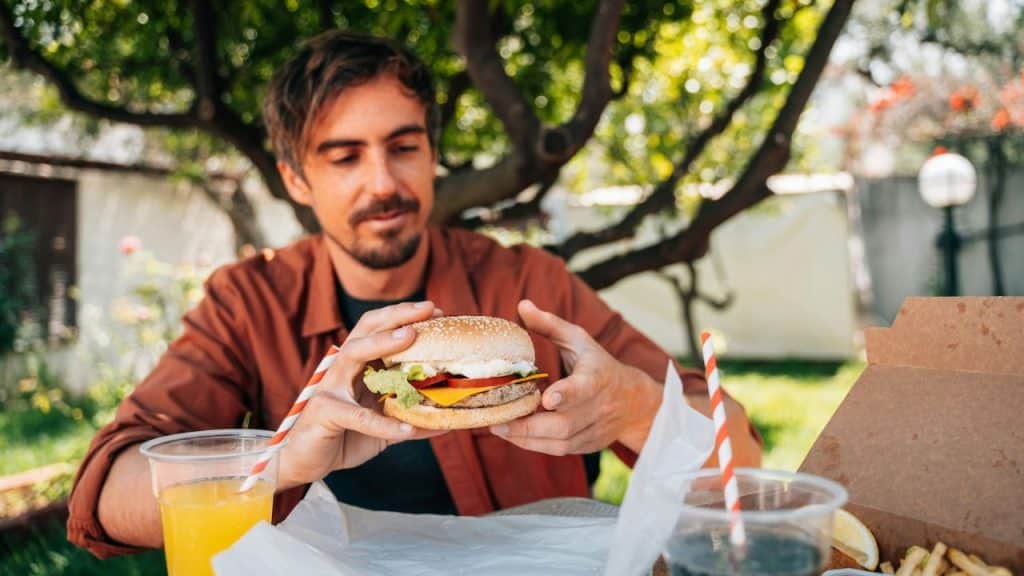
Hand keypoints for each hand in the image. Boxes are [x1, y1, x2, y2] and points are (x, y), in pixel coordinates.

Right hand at [278, 301, 444, 488]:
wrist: (304, 462)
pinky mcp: (323, 412)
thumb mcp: (383, 424)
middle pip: (366, 329)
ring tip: (410, 337)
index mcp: (357, 366)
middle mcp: (342, 369)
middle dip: (398, 316)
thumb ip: (409, 416)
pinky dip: (382, 423)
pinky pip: (357, 416)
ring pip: (354, 354)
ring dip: (382, 343)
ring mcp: (330, 387)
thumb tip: (447, 417)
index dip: (405, 317)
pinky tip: (407, 430)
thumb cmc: (344, 437)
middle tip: (428, 309)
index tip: (435, 312)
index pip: (379, 330)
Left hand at [490, 299, 659, 455]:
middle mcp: (597, 407)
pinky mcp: (588, 445)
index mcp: (596, 378)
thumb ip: (550, 325)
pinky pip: (558, 450)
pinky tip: (513, 435)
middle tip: (498, 421)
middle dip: (530, 426)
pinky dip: (534, 445)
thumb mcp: (579, 340)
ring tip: (499, 427)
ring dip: (526, 438)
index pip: (583, 388)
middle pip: (565, 424)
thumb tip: (522, 306)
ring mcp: (594, 429)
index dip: (566, 394)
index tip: (547, 398)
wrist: (633, 402)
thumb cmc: (598, 365)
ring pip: (560, 442)